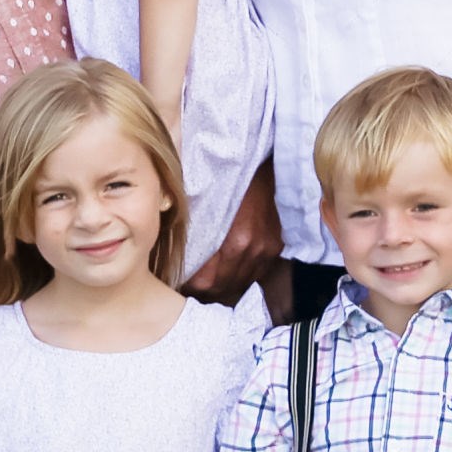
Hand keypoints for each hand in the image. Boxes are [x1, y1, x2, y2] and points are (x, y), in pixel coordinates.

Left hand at [182, 168, 283, 306]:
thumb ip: (192, 231)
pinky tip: (233, 268)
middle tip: (192, 283)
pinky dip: (243, 273)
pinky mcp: (275, 245)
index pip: (206, 282)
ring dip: (225, 284)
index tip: (181, 281)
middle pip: (222, 287)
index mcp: (232, 241)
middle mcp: (251, 250)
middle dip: (205, 288)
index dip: (191, 285)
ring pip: (240, 282)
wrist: (261, 162)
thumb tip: (175, 253)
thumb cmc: (225, 178)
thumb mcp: (202, 201)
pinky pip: (257, 272)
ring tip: (211, 278)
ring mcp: (266, 249)